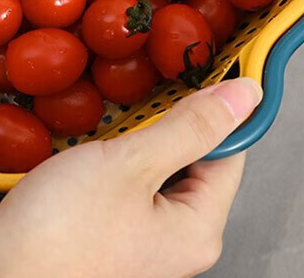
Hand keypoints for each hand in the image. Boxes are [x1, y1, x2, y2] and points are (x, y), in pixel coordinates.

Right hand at [0, 78, 261, 277]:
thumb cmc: (59, 234)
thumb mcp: (132, 165)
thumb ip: (189, 128)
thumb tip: (244, 97)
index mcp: (196, 228)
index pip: (228, 151)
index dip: (213, 105)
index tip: (194, 66)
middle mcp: (170, 237)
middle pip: (186, 156)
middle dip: (163, 118)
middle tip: (141, 81)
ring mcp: (132, 233)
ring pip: (144, 163)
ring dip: (127, 132)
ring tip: (108, 105)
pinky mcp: (96, 227)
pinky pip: (113, 177)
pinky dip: (102, 152)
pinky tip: (82, 134)